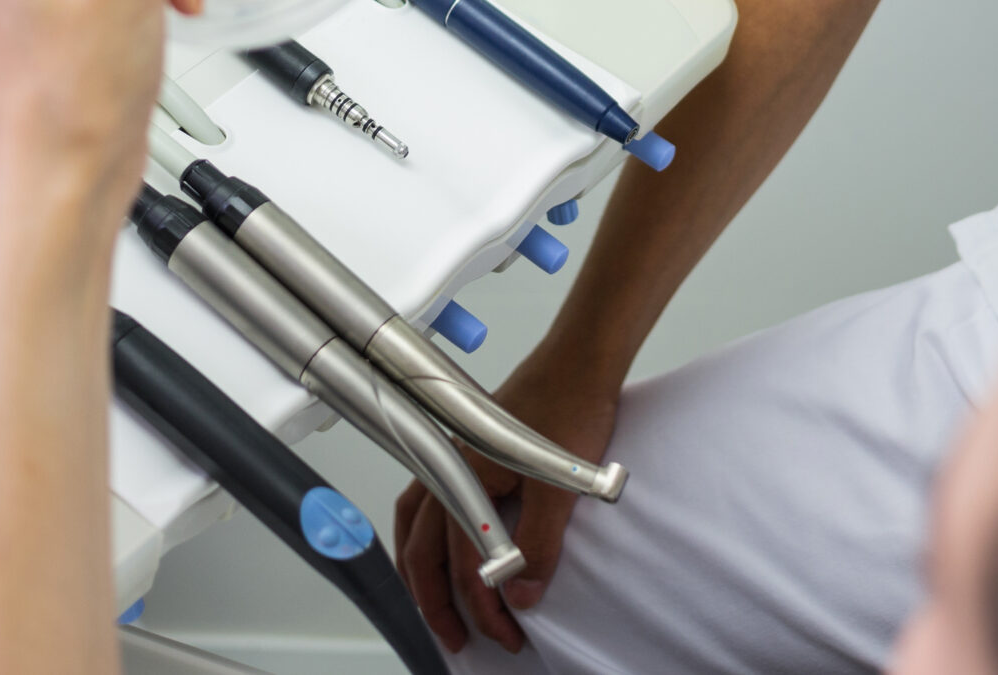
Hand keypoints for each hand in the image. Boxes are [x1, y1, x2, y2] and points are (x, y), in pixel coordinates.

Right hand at [394, 346, 622, 653]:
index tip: (508, 633)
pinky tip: (441, 545)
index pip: (466, 563)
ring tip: (433, 606)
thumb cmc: (571, 404)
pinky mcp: (468, 451)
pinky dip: (428, 534)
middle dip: (436, 602)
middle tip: (457, 639)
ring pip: (417, 527)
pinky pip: (430, 501)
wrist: (580, 358)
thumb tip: (520, 595)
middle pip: (424, 551)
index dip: (485, 607)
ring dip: (422, 571)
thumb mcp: (562, 487)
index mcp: (466, 477)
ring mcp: (454, 457)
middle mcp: (450, 467)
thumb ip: (539, 544)